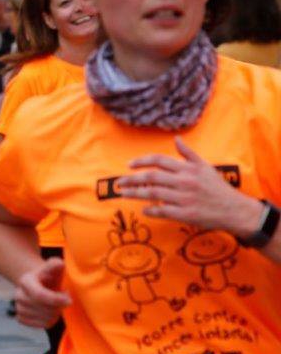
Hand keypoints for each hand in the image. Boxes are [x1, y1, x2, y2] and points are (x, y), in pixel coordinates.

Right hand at [14, 258, 70, 327]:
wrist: (39, 285)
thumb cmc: (49, 276)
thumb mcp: (53, 267)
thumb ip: (55, 264)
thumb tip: (60, 263)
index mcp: (25, 281)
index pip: (40, 295)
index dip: (56, 300)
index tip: (69, 300)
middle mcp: (18, 295)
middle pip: (44, 308)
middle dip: (58, 306)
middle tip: (63, 299)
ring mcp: (18, 308)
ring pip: (44, 318)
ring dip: (56, 313)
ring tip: (57, 304)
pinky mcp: (21, 319)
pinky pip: (41, 325)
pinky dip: (50, 320)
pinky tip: (50, 311)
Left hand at [115, 137, 260, 233]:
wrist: (235, 210)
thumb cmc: (217, 187)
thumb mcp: (205, 166)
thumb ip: (188, 153)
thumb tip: (176, 139)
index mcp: (188, 169)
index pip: (159, 160)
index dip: (141, 161)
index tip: (129, 165)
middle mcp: (184, 181)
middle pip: (151, 177)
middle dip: (131, 179)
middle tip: (118, 182)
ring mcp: (184, 198)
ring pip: (153, 193)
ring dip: (135, 193)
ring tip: (123, 194)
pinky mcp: (186, 214)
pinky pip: (162, 211)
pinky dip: (150, 210)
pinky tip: (143, 209)